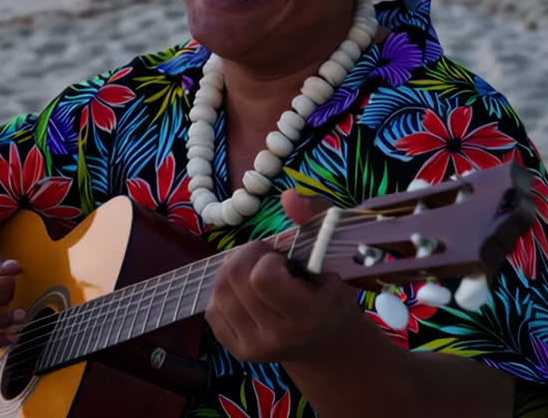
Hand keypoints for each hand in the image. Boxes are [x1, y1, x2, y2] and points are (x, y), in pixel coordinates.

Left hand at [204, 189, 362, 363]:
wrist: (327, 340)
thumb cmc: (332, 288)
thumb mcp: (335, 251)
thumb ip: (316, 218)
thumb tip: (289, 197)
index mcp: (308, 316)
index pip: (262, 278)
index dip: (268, 258)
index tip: (284, 259)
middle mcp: (279, 338)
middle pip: (234, 278)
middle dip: (249, 257)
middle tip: (270, 260)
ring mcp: (254, 348)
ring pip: (220, 290)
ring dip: (235, 271)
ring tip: (260, 273)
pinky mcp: (237, 351)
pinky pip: (212, 307)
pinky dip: (227, 291)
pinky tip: (250, 293)